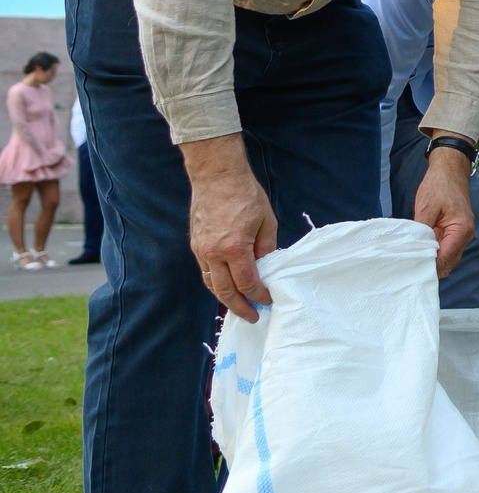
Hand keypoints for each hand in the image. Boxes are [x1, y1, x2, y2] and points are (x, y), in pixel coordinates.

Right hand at [181, 135, 275, 319]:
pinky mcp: (195, 245)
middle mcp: (213, 253)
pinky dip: (216, 283)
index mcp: (234, 248)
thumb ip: (266, 248)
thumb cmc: (246, 195)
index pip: (247, 282)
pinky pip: (205, 272)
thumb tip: (265, 268)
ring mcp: (201, 250)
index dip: (258, 295)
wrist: (216, 176)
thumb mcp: (266, 222)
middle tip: (253, 317)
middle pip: (225, 291)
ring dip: (225, 299)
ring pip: (211, 284)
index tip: (268, 301)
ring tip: (240, 307)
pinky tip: (227, 287)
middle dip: (240, 307)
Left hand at [411, 139, 478, 275]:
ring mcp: (463, 234)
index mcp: (462, 229)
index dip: (427, 264)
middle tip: (408, 263)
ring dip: (432, 259)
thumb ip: (422, 231)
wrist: (450, 169)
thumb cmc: (439, 185)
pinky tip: (420, 248)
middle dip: (430, 265)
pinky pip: (446, 249)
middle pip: (448, 263)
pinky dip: (435, 252)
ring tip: (412, 256)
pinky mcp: (456, 232)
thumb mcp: (426, 207)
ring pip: (448, 259)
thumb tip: (414, 251)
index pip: (445, 258)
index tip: (409, 264)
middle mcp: (466, 235)